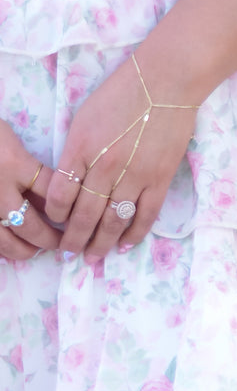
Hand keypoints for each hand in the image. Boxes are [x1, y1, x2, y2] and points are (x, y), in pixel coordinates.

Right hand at [0, 120, 61, 260]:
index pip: (52, 189)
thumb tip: (48, 194)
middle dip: (51, 238)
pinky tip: (10, 248)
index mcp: (15, 164)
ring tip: (37, 250)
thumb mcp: (10, 140)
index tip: (75, 212)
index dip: (67, 205)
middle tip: (63, 242)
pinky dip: (2, 248)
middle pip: (32, 225)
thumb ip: (27, 165)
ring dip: (26, 250)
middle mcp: (0, 189)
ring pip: (7, 241)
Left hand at [45, 54, 196, 260]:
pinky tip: (124, 245)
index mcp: (81, 148)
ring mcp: (134, 176)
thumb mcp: (85, 115)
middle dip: (74, 240)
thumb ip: (76, 149)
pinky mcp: (160, 178)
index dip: (55, 215)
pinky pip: (144, 215)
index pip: (60, 195)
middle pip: (83, 216)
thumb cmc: (123, 90)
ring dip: (100, 244)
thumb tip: (72, 179)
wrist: (167, 80)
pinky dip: (133, 234)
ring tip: (93, 258)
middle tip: (70, 255)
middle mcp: (105, 167)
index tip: (56, 223)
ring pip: (112, 222)